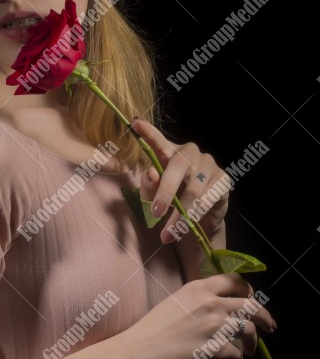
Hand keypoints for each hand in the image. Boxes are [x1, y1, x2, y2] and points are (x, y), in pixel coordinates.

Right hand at [117, 273, 275, 358]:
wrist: (139, 350)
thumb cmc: (152, 329)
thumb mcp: (175, 301)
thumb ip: (198, 300)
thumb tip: (218, 307)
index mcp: (198, 288)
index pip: (235, 280)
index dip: (248, 290)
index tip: (251, 299)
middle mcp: (210, 302)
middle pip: (251, 305)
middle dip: (264, 316)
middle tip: (269, 326)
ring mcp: (214, 325)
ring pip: (248, 329)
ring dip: (252, 342)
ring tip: (251, 350)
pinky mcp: (215, 348)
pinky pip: (237, 353)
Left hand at [131, 118, 229, 243]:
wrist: (201, 218)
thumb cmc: (172, 200)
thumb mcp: (153, 196)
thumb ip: (149, 185)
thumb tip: (152, 174)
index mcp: (169, 152)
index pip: (158, 141)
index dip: (148, 132)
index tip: (135, 122)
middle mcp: (190, 152)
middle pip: (177, 168)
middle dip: (165, 193)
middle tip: (155, 214)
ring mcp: (208, 163)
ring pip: (193, 191)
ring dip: (179, 216)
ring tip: (167, 235)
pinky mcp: (223, 178)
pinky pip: (208, 199)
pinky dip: (195, 216)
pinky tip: (188, 227)